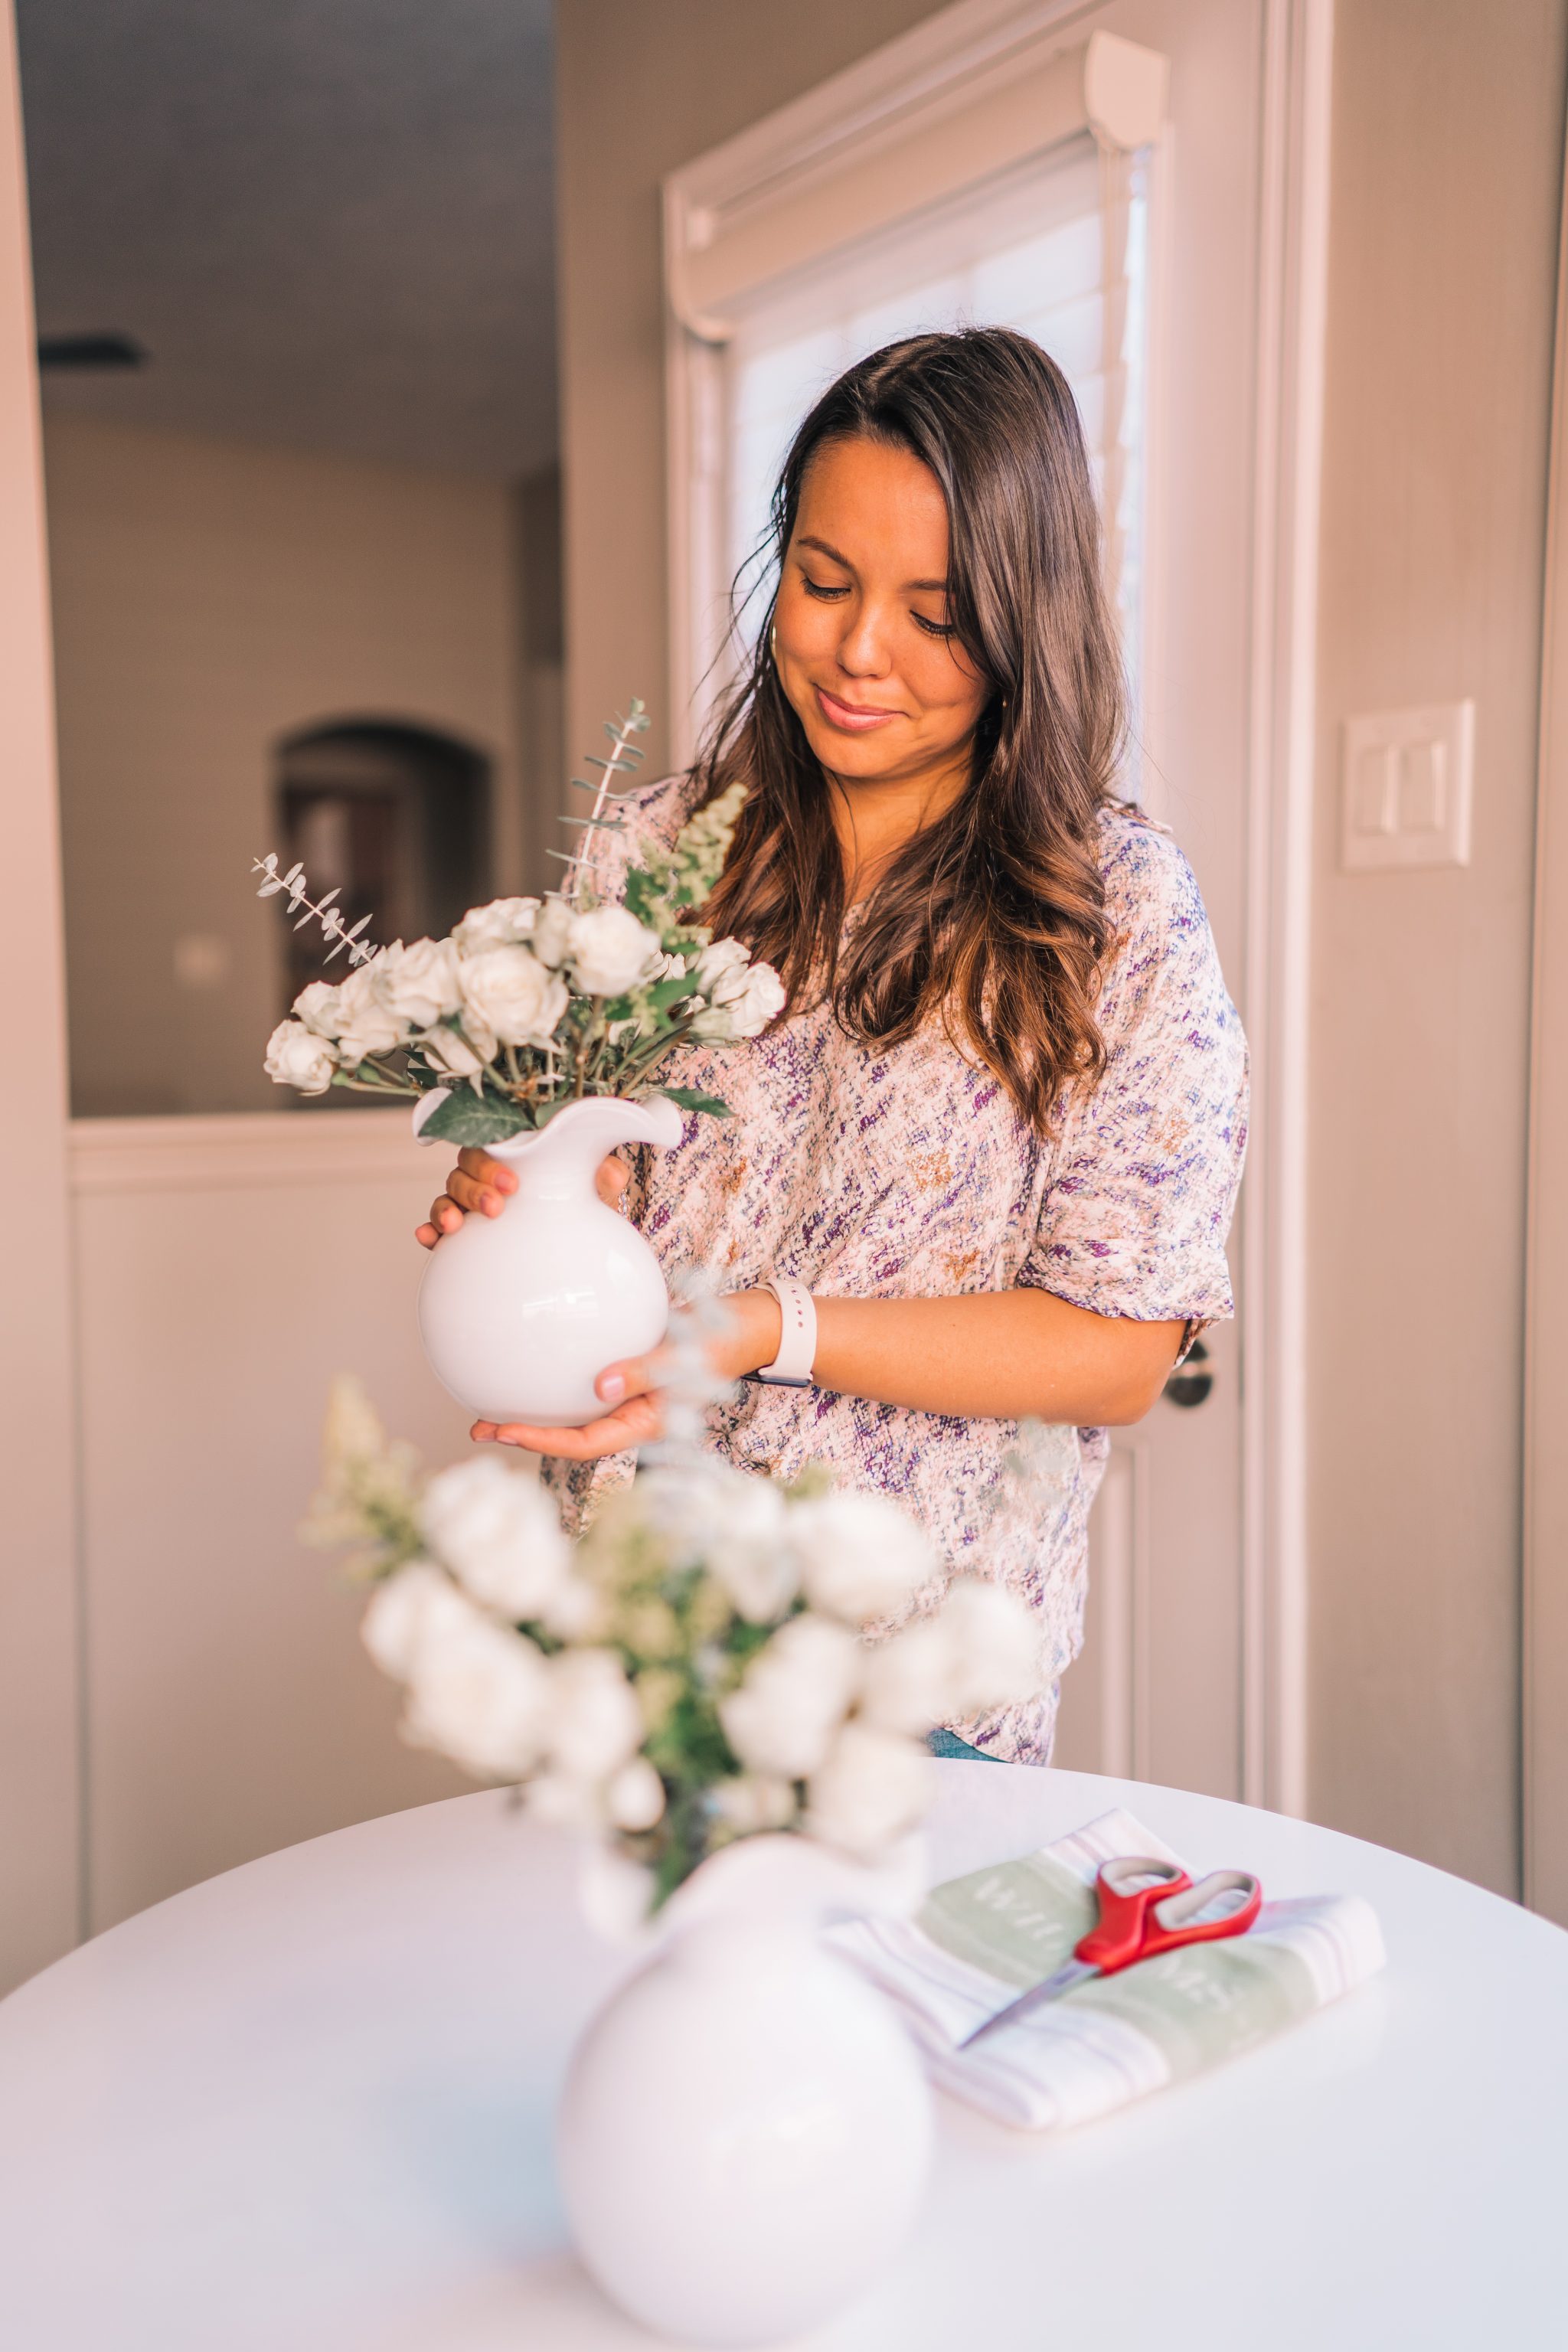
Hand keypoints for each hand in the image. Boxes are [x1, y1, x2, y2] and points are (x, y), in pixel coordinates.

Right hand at [415, 1147, 629, 1246]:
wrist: (580, 1229)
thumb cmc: (583, 1196)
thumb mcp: (597, 1186)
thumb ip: (606, 1175)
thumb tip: (612, 1172)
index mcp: (515, 1153)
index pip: (490, 1145)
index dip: (492, 1161)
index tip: (512, 1184)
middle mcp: (486, 1173)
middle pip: (464, 1169)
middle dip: (474, 1187)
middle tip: (496, 1208)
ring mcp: (472, 1201)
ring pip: (448, 1195)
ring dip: (446, 1208)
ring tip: (456, 1226)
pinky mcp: (465, 1230)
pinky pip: (438, 1227)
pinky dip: (430, 1230)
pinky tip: (427, 1239)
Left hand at [474, 1289, 783, 1459]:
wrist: (748, 1324)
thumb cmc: (723, 1341)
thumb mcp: (686, 1356)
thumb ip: (644, 1371)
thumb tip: (599, 1387)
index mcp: (644, 1424)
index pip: (584, 1444)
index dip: (543, 1440)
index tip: (505, 1429)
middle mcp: (632, 1416)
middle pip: (570, 1434)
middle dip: (526, 1432)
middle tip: (480, 1423)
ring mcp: (630, 1396)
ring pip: (574, 1410)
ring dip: (536, 1407)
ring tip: (493, 1399)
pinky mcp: (628, 1372)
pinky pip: (585, 1380)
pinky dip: (557, 1375)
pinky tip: (532, 1357)